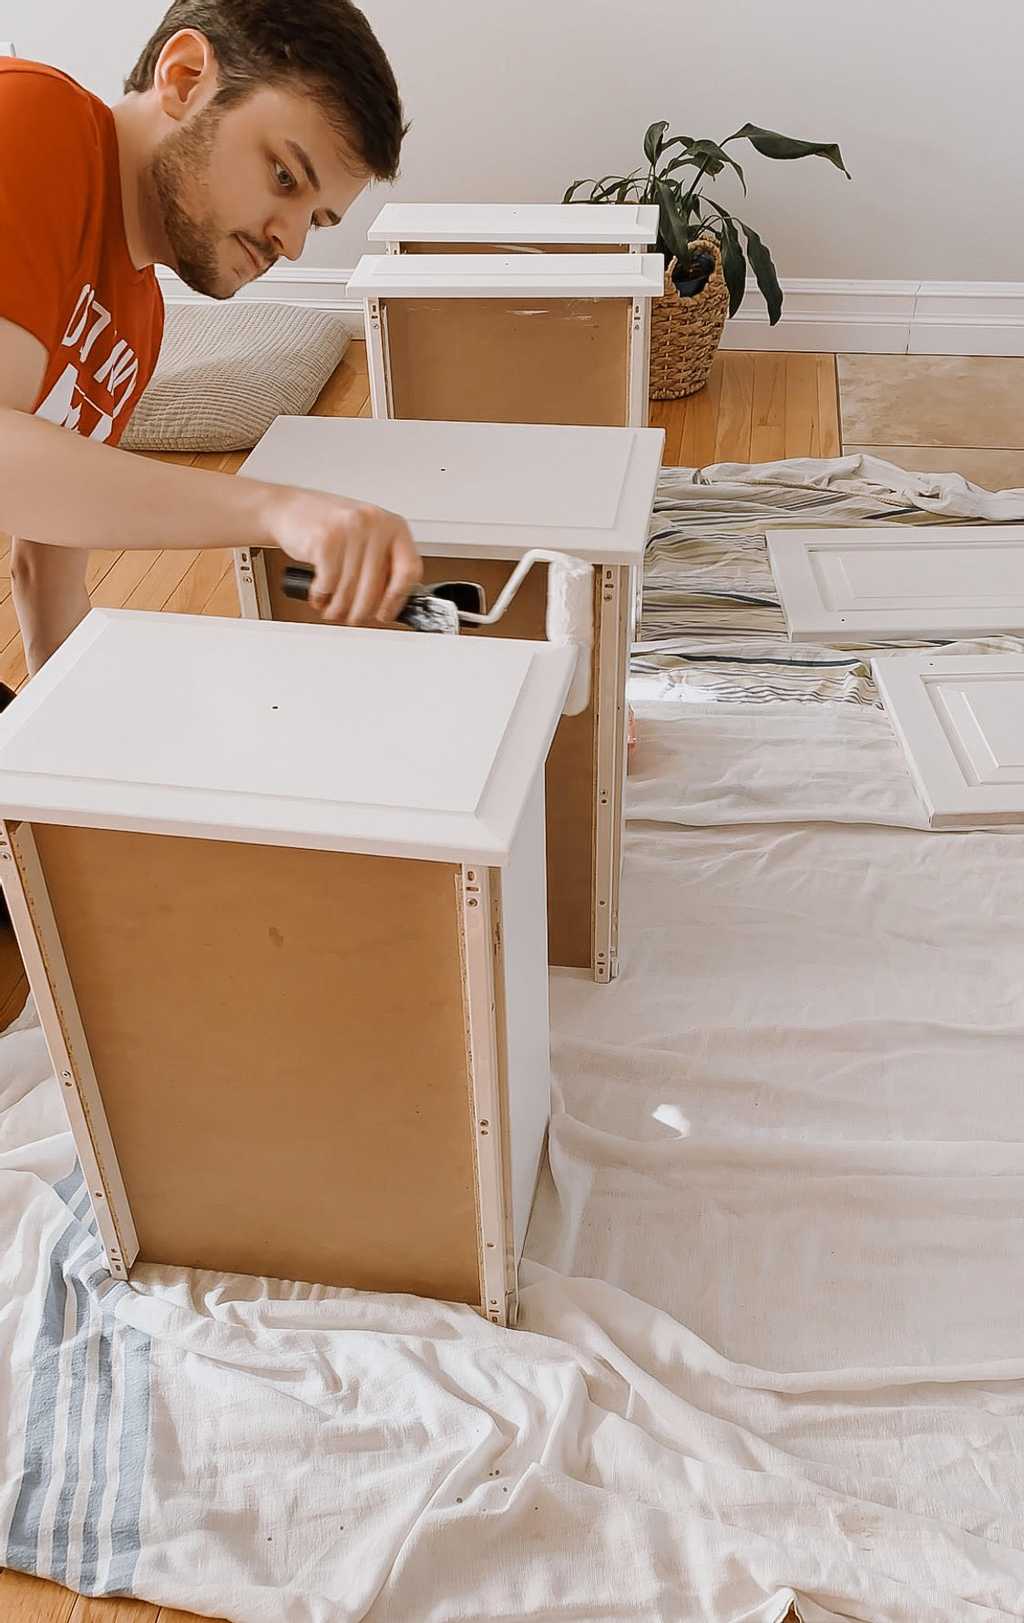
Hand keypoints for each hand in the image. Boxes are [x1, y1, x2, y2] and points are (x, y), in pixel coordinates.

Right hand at [265, 486, 420, 624]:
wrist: (290, 507)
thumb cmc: (328, 524)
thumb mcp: (365, 536)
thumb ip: (381, 562)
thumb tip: (390, 602)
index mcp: (393, 525)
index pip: (409, 570)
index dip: (398, 599)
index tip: (386, 613)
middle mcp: (375, 524)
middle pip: (376, 587)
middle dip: (361, 612)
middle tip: (354, 618)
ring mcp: (350, 529)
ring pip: (350, 589)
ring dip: (338, 609)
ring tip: (333, 610)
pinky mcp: (325, 538)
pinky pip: (328, 583)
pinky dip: (321, 596)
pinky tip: (319, 593)